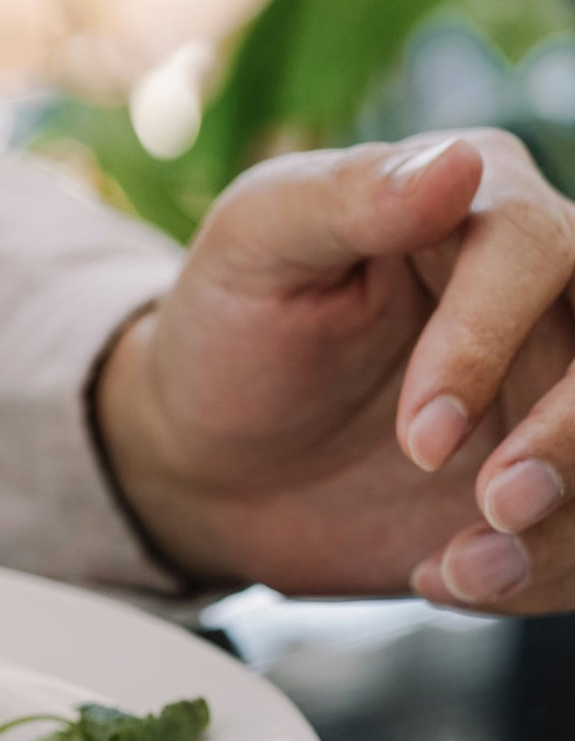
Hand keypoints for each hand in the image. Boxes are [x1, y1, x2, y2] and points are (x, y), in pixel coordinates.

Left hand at [98, 129, 574, 610]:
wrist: (203, 452)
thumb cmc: (228, 327)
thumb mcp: (253, 245)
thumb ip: (345, 198)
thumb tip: (457, 162)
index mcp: (481, 208)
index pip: (539, 251)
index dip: (488, 346)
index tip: (420, 438)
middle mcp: (549, 294)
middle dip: (570, 441)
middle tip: (496, 507)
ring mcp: (556, 392)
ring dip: (564, 528)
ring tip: (462, 570)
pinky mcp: (550, 480)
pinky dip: (538, 574)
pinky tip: (450, 578)